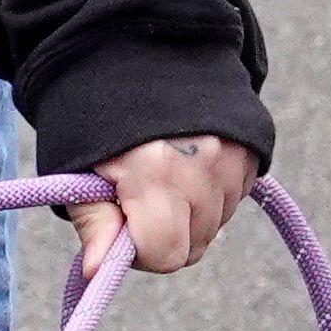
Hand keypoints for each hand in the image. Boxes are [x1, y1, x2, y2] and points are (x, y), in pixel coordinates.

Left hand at [73, 134, 260, 275]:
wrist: (144, 60)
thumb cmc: (100, 124)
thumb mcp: (81, 174)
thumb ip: (95, 224)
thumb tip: (97, 271)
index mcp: (154, 173)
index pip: (168, 255)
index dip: (143, 255)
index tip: (125, 232)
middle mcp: (202, 163)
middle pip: (195, 245)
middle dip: (167, 236)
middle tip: (142, 202)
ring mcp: (232, 153)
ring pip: (217, 225)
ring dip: (192, 216)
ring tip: (165, 179)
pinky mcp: (250, 146)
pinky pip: (235, 198)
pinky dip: (213, 194)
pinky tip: (189, 168)